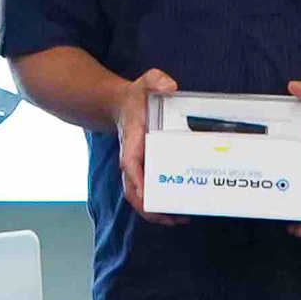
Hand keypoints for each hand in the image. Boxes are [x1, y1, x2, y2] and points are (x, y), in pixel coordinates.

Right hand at [113, 67, 185, 226]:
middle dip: (149, 206)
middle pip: (132, 189)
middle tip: (171, 217)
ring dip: (155, 212)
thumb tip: (170, 86)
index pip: (129, 162)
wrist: (123, 104)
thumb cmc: (137, 97)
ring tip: (178, 220)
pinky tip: (176, 212)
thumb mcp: (147, 81)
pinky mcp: (144, 170)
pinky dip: (158, 205)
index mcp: (132, 138)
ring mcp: (137, 166)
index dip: (136, 180)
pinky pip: (147, 192)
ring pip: (139, 196)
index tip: (145, 195)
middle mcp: (132, 157)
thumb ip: (157, 80)